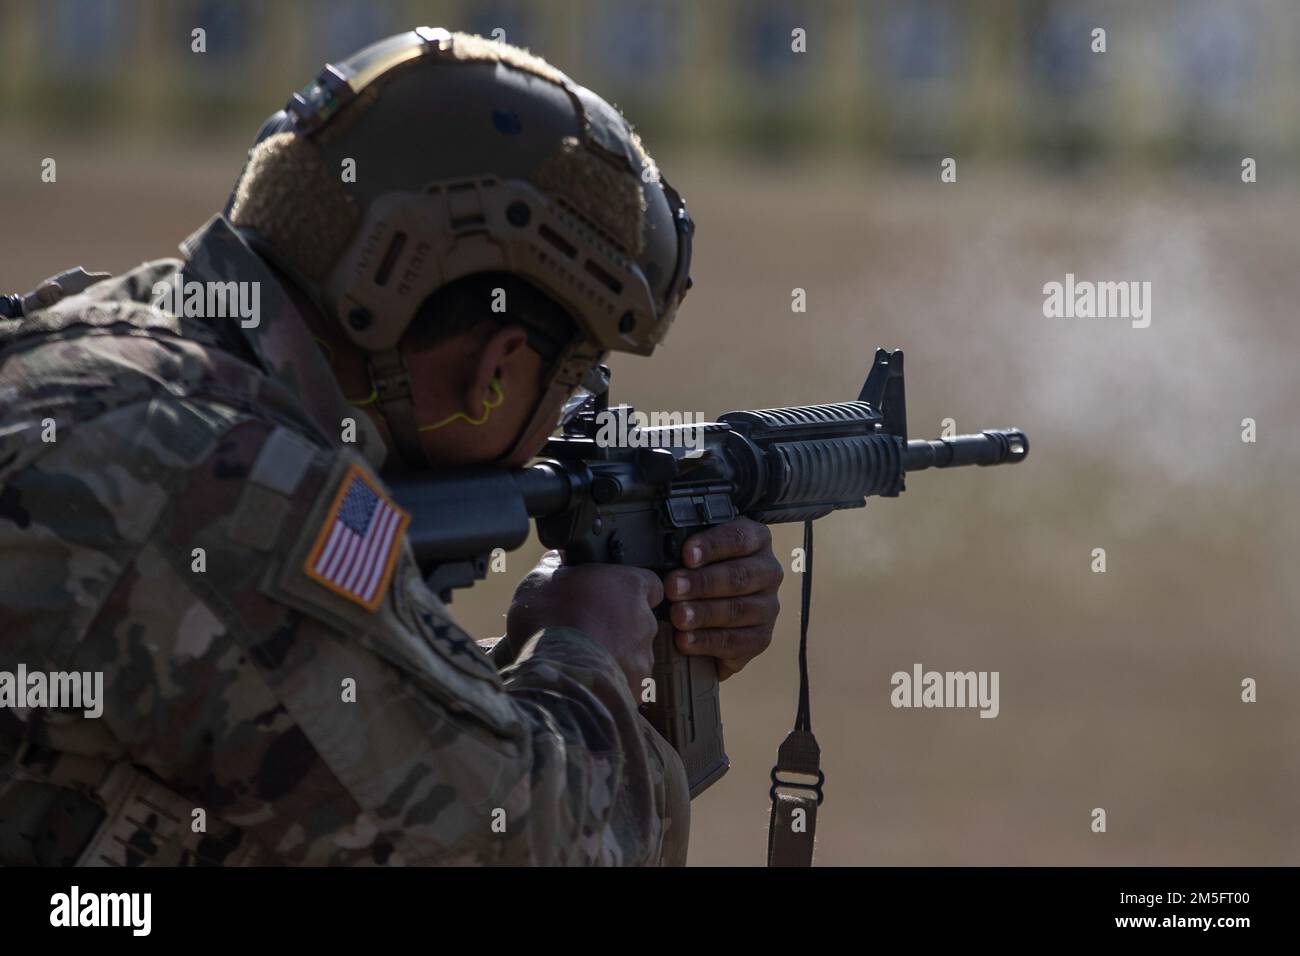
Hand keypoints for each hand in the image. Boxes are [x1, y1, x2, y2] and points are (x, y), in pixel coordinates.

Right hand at [506, 551, 663, 692]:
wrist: (558, 675)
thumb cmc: (551, 620)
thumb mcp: (541, 579)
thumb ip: (557, 565)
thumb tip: (558, 558)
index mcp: (630, 586)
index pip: (648, 584)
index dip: (630, 590)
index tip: (610, 596)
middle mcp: (646, 620)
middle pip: (640, 621)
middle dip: (618, 626)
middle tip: (586, 629)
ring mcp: (644, 657)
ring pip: (633, 654)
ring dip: (614, 655)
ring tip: (582, 658)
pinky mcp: (638, 689)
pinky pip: (627, 682)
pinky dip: (611, 682)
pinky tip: (585, 680)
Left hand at [663, 518, 782, 679]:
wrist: (708, 619)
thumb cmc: (699, 576)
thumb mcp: (697, 556)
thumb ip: (687, 553)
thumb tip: (664, 554)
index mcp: (756, 541)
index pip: (739, 538)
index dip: (712, 546)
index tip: (686, 554)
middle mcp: (768, 572)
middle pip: (738, 575)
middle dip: (702, 582)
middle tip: (674, 587)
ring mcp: (767, 607)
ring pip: (737, 609)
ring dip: (703, 613)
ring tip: (677, 616)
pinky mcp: (760, 638)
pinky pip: (735, 641)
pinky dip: (706, 641)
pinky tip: (685, 639)